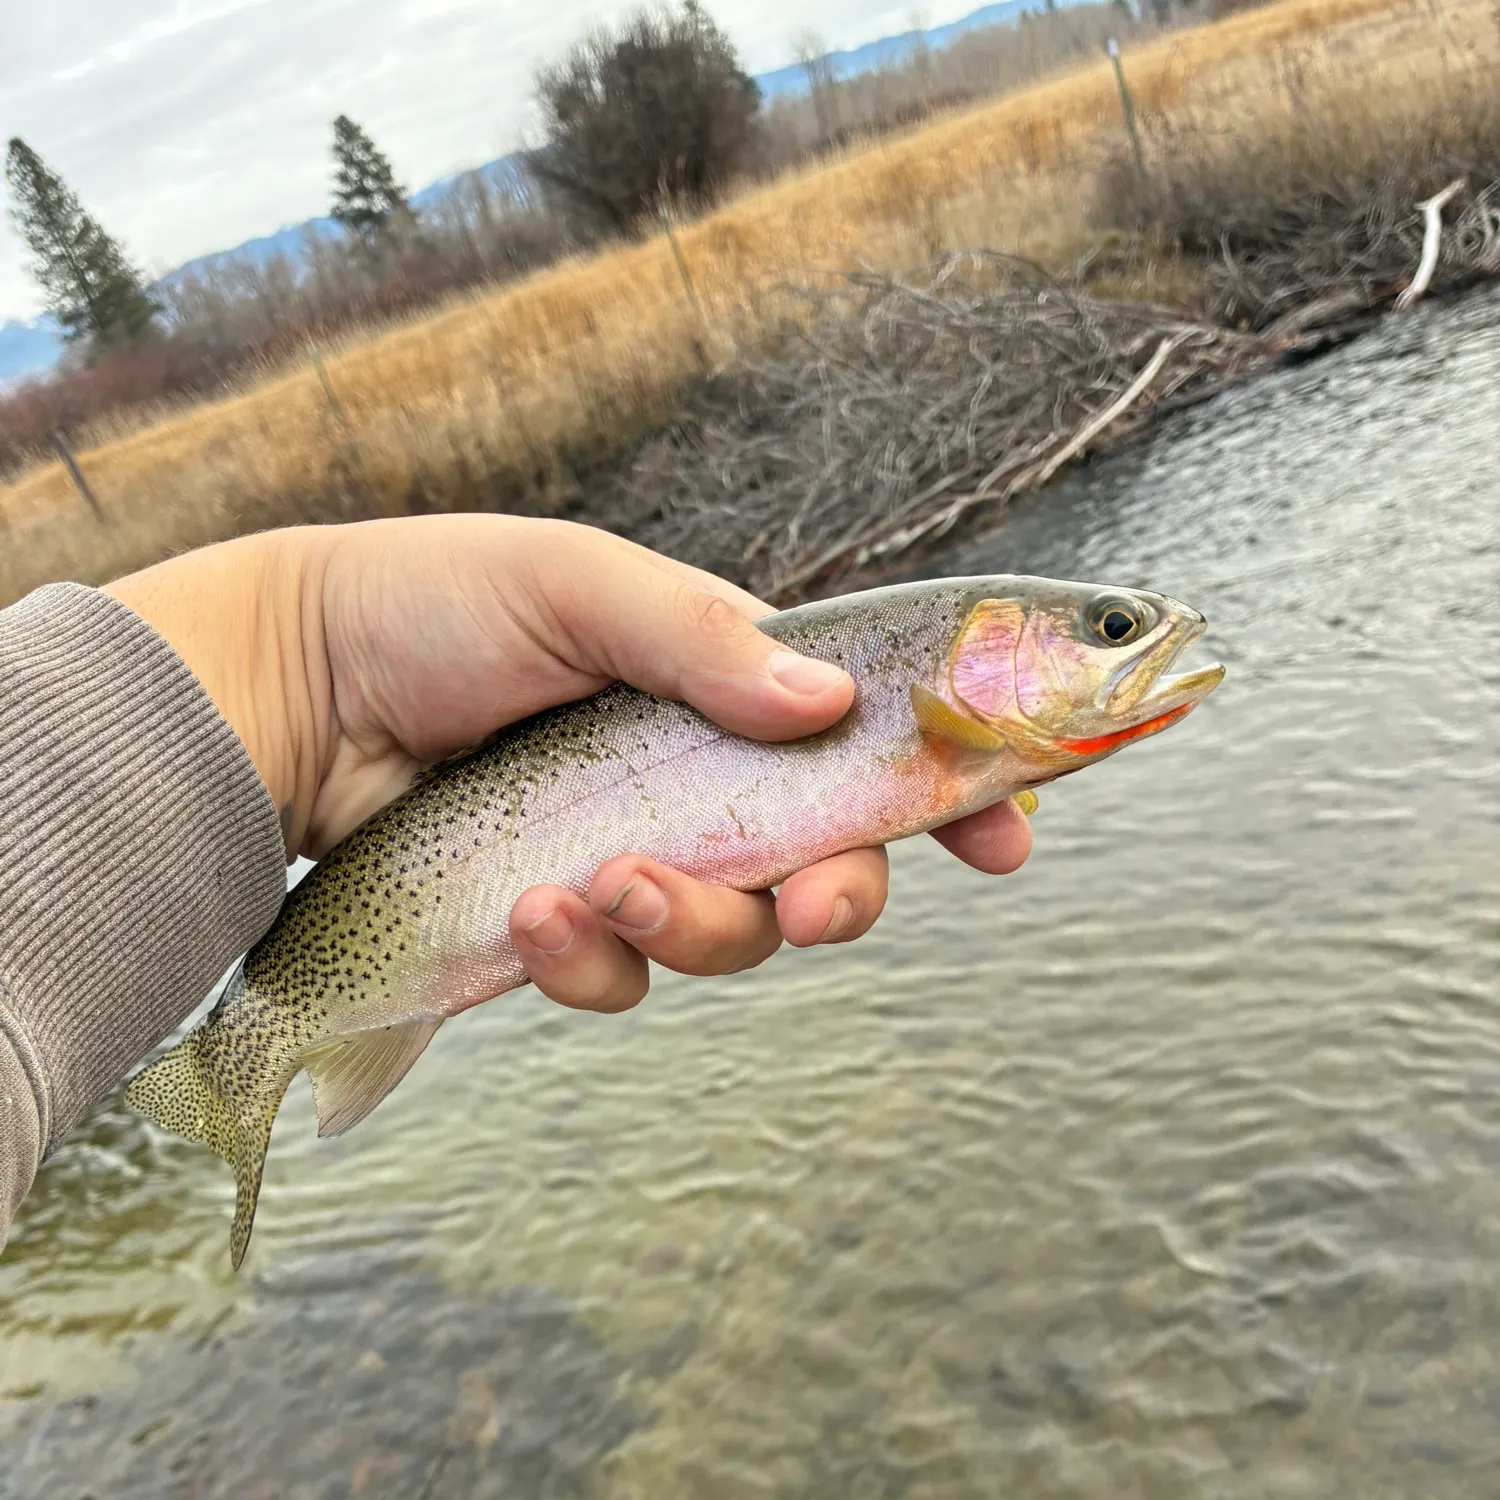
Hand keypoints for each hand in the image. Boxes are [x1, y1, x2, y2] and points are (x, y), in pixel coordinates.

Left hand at [106, 516, 1030, 1012]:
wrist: (295, 691)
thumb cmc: (433, 605)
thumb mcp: (574, 583)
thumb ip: (700, 636)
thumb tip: (828, 700)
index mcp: (728, 686)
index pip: (872, 740)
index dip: (953, 790)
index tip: (1006, 835)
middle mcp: (700, 781)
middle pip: (826, 866)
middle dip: (837, 899)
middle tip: (808, 905)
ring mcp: (638, 856)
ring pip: (730, 938)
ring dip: (689, 927)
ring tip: (601, 883)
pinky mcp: (567, 924)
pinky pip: (620, 977)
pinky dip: (590, 959)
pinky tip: (532, 912)